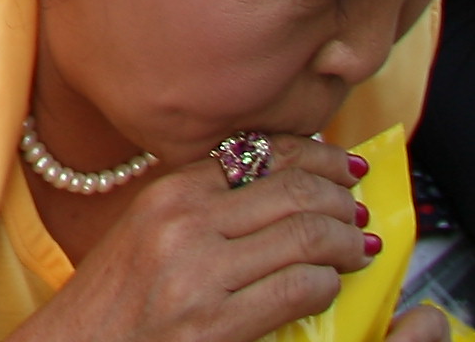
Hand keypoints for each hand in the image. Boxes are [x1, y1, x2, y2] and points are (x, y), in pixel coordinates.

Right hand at [12, 134, 384, 341]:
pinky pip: (300, 289)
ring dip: (346, 243)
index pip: (261, 152)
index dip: (317, 156)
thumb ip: (205, 203)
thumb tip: (281, 181)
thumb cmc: (116, 295)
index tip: (345, 167)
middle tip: (358, 213)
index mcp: (168, 192)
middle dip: (341, 201)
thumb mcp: (148, 229)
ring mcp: (200, 272)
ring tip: (357, 250)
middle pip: (293, 191)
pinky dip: (328, 285)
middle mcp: (183, 222)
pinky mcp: (216, 322)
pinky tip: (329, 287)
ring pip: (306, 237)